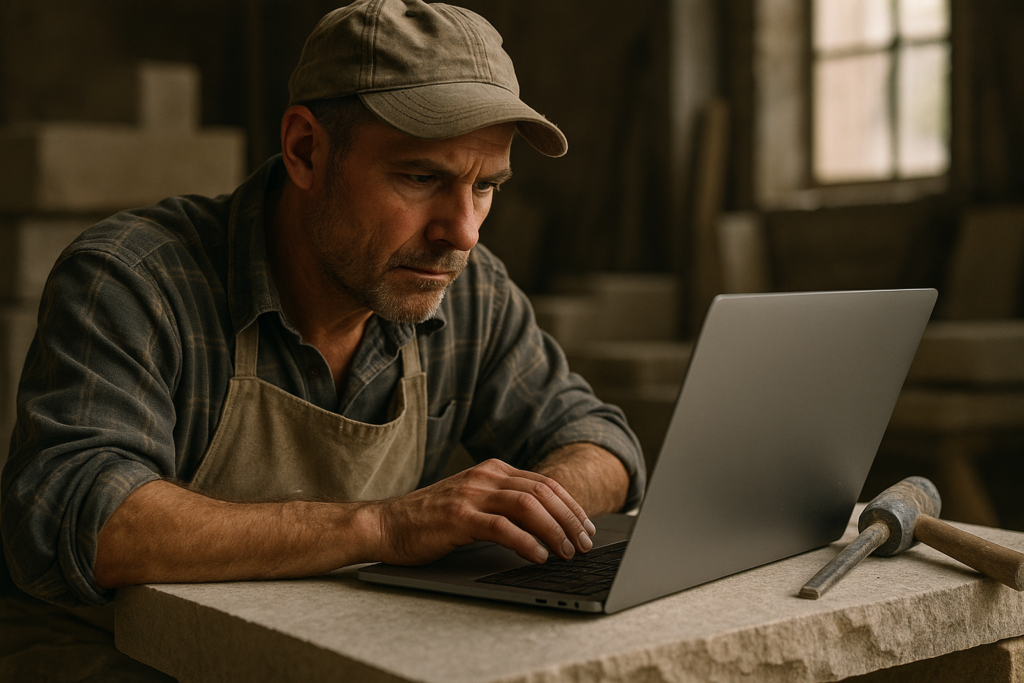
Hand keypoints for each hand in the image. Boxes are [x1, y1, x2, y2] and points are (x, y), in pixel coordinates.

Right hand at [371, 459, 596, 565]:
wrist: (385, 525)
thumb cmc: (430, 520)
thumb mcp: (472, 502)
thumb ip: (503, 504)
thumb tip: (546, 524)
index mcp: (492, 470)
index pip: (544, 483)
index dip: (571, 506)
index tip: (587, 527)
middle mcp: (484, 476)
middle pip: (542, 492)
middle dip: (570, 519)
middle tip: (586, 543)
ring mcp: (471, 494)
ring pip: (528, 506)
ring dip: (554, 530)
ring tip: (568, 552)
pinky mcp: (458, 517)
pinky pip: (502, 527)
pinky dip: (527, 542)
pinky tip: (539, 556)